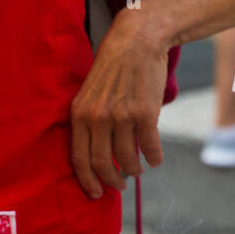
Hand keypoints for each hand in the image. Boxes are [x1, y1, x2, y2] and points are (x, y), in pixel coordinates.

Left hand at [70, 9, 168, 198]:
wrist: (139, 39)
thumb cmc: (114, 67)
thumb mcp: (90, 92)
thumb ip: (90, 121)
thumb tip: (98, 156)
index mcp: (80, 113)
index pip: (79, 158)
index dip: (87, 181)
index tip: (96, 194)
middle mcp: (98, 117)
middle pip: (102, 163)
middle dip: (111, 181)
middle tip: (119, 185)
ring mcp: (122, 116)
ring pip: (127, 159)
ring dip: (134, 169)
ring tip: (137, 169)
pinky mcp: (145, 113)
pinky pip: (150, 147)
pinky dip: (154, 158)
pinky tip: (155, 160)